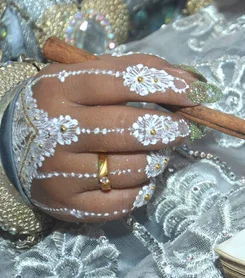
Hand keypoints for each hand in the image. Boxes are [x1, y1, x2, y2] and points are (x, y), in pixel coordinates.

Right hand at [11, 54, 220, 222]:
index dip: (162, 85)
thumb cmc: (66, 107)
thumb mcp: (86, 78)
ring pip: (131, 168)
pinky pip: (123, 202)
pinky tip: (141, 178)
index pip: (118, 82)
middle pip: (127, 129)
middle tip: (182, 130)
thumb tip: (189, 79)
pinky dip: (142, 190)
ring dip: (156, 161)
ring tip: (156, 153)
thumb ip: (134, 72)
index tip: (193, 92)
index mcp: (58, 90)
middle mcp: (55, 131)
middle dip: (166, 128)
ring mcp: (59, 171)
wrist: (14, 147)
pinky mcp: (69, 204)